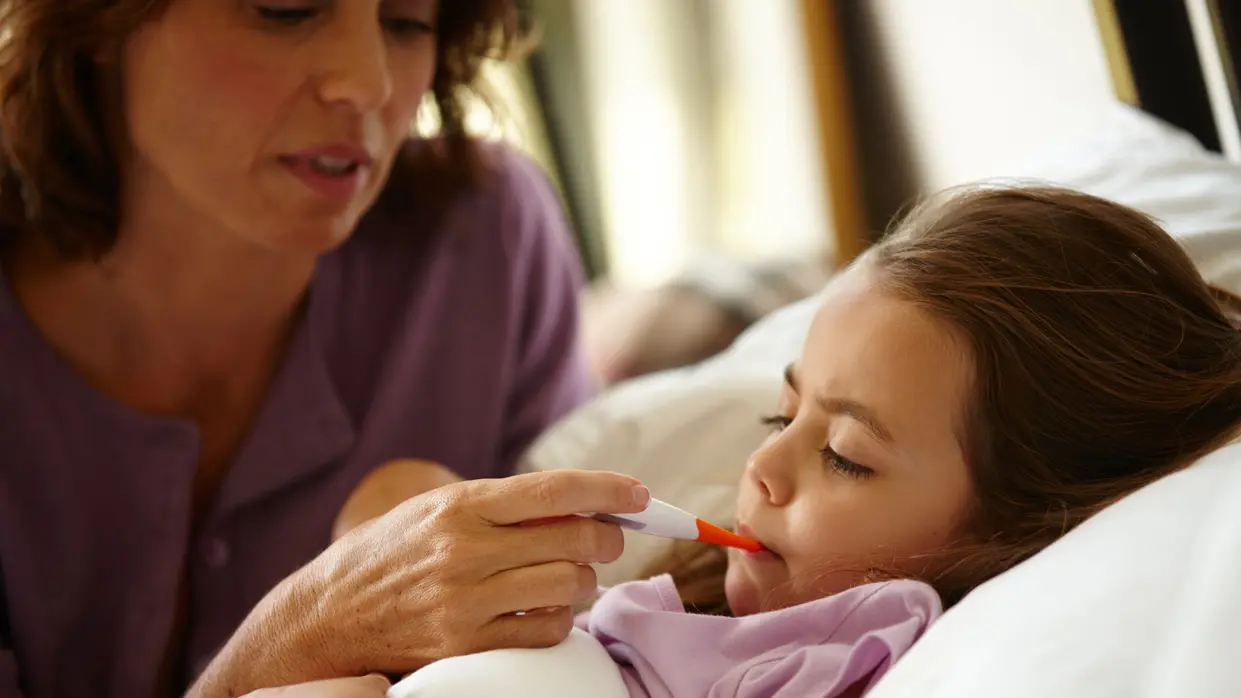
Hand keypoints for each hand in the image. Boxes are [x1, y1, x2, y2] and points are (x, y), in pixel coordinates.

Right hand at [188, 469, 648, 697]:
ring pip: (569, 587)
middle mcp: (464, 550)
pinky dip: (561, 619)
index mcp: (460, 505)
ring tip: (571, 576)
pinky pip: (547, 631)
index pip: (555, 489)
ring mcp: (465, 602)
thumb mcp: (437, 510)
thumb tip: (585, 508)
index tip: (640, 493)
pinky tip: (546, 608)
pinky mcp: (466, 646)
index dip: (608, 488)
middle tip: (610, 538)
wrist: (327, 616)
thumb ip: (503, 506)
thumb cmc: (392, 553)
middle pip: (575, 539)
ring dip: (584, 581)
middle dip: (607, 538)